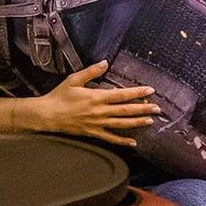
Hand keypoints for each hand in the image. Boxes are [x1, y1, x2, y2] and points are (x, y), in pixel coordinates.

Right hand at [36, 60, 157, 146]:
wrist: (47, 115)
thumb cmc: (60, 96)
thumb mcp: (74, 79)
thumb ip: (91, 72)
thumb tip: (105, 63)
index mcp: (96, 97)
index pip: (122, 95)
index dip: (137, 93)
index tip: (150, 90)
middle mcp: (100, 111)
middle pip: (126, 110)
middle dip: (143, 108)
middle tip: (157, 108)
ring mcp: (97, 124)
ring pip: (121, 124)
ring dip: (137, 122)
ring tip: (150, 121)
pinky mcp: (92, 133)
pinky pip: (110, 138)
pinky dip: (122, 141)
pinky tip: (133, 142)